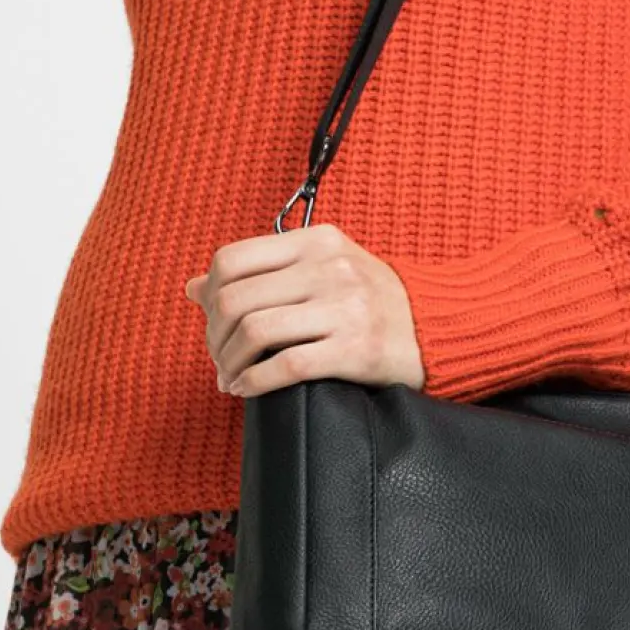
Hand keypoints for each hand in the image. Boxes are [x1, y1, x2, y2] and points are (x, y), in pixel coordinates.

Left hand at [185, 222, 425, 397]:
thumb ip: (262, 271)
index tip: (213, 320)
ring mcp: (345, 308)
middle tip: (219, 357)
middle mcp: (330, 268)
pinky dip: (253, 382)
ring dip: (229, 362)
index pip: (233, 259)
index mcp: (318, 241)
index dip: (210, 294)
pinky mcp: (355, 350)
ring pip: (255, 331)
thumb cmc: (372, 298)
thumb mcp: (322, 266)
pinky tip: (246, 389)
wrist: (437, 325)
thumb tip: (193, 287)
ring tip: (229, 376)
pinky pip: (285, 366)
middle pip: (237, 299)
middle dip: (215, 336)